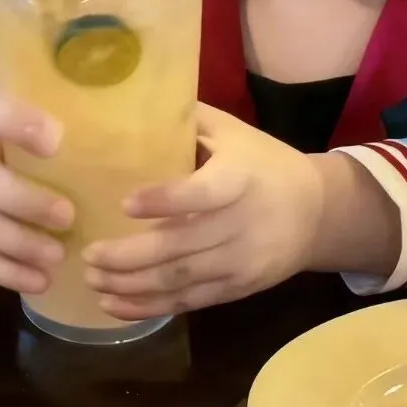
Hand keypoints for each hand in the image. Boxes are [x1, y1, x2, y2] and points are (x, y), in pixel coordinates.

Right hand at [0, 83, 74, 293]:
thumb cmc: (16, 130)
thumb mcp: (31, 107)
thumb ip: (68, 109)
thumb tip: (141, 119)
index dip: (14, 122)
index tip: (56, 140)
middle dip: (24, 200)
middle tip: (68, 215)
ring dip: (19, 243)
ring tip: (58, 255)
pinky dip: (8, 271)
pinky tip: (40, 281)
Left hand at [82, 105, 325, 318]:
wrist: (318, 211)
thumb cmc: (266, 164)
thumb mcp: (236, 134)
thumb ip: (192, 121)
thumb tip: (139, 100)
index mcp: (241, 178)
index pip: (203, 193)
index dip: (166, 200)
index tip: (125, 203)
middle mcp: (242, 223)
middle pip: (181, 247)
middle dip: (129, 256)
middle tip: (88, 254)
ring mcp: (241, 261)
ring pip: (180, 279)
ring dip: (131, 285)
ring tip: (91, 279)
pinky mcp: (239, 288)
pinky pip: (189, 302)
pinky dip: (150, 306)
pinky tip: (115, 302)